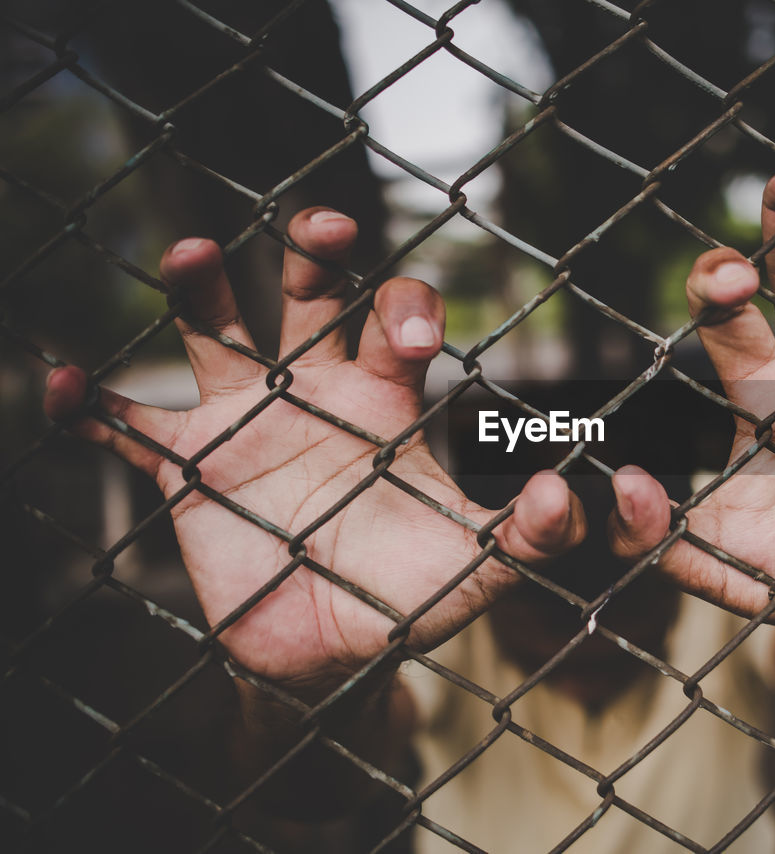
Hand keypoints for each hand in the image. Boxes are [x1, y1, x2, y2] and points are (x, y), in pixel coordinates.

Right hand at [45, 208, 584, 691]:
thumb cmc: (407, 594)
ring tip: (194, 253)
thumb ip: (523, 536)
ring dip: (200, 292)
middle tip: (326, 224)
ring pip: (216, 334)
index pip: (396, 324)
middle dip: (315, 256)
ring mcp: (245, 422)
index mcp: (384, 401)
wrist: (331, 652)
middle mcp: (313, 391)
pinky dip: (91, 409)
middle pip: (309, 297)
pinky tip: (62, 386)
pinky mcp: (186, 468)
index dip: (405, 310)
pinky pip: (128, 427)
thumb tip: (564, 497)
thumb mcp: (472, 567)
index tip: (413, 335)